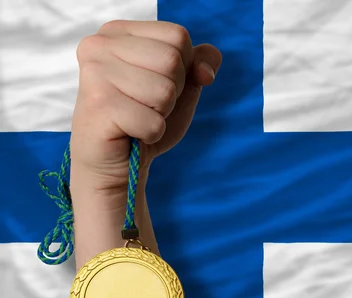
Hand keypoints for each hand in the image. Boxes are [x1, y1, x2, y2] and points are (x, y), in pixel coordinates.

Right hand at [70, 20, 221, 194]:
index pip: (178, 36)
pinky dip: (152, 134)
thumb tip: (205, 72)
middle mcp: (99, 45)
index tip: (156, 83)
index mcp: (118, 31)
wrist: (116, 161)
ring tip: (137, 117)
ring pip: (165, 92)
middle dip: (172, 92)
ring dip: (161, 114)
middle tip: (146, 105)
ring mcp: (95, 74)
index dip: (183, 68)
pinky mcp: (99, 107)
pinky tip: (130, 132)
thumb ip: (200, 63)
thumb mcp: (182, 85)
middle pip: (172, 60)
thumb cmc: (144, 117)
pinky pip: (154, 122)